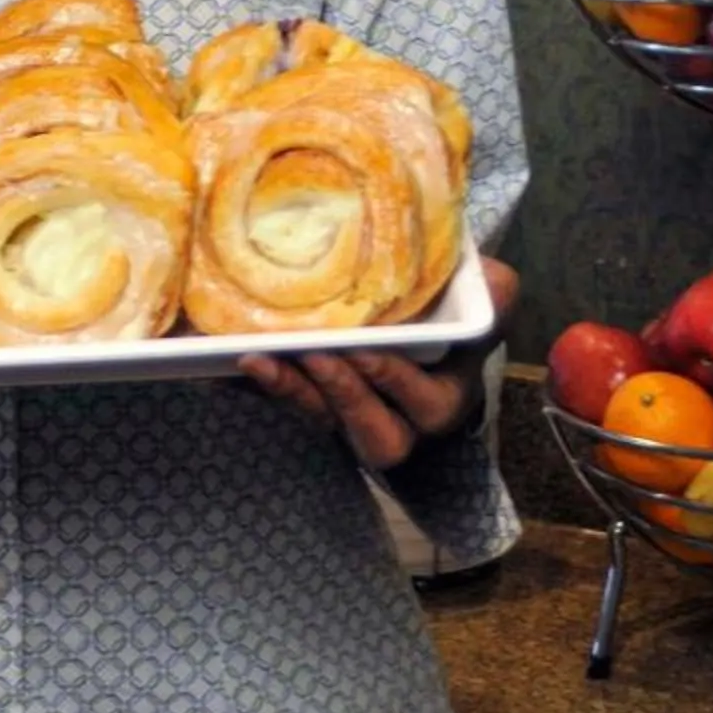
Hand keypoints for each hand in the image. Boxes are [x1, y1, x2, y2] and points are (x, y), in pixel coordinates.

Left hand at [238, 258, 518, 471]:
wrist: (422, 353)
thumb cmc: (453, 332)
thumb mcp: (483, 314)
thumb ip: (493, 296)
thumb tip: (492, 278)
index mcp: (441, 400)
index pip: (424, 403)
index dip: (393, 380)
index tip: (364, 348)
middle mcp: (399, 423)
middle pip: (373, 434)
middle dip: (342, 396)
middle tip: (312, 354)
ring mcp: (352, 421)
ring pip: (324, 423)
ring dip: (292, 394)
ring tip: (258, 358)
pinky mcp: (315, 407)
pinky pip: (286, 407)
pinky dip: (255, 386)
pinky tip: (219, 362)